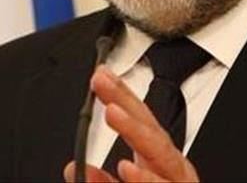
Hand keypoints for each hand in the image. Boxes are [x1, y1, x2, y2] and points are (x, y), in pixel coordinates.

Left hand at [64, 66, 199, 181]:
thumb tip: (74, 168)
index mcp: (158, 165)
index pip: (140, 124)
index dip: (122, 97)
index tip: (101, 75)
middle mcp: (172, 172)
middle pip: (152, 130)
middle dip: (128, 104)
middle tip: (103, 84)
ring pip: (162, 155)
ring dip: (136, 132)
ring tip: (113, 113)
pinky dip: (145, 180)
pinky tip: (128, 167)